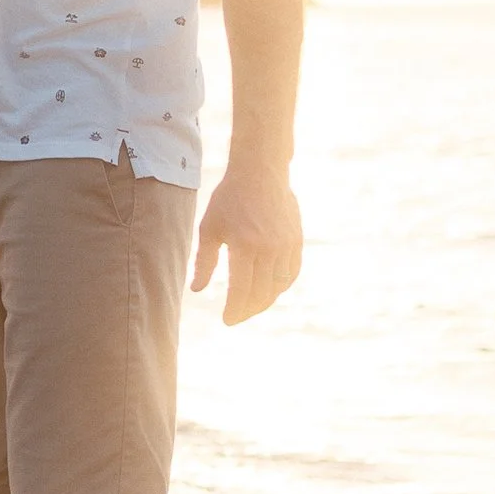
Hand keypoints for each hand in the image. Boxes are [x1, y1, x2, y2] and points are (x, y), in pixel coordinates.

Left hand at [191, 159, 301, 323]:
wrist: (261, 172)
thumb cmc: (229, 200)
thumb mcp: (210, 228)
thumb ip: (204, 262)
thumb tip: (197, 290)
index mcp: (245, 246)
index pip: (241, 291)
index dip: (234, 310)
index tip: (226, 320)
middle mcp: (269, 249)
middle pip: (262, 294)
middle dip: (248, 310)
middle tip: (237, 316)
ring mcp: (286, 246)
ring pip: (279, 287)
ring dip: (265, 301)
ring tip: (250, 305)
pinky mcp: (297, 242)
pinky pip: (291, 274)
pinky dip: (280, 287)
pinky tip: (269, 290)